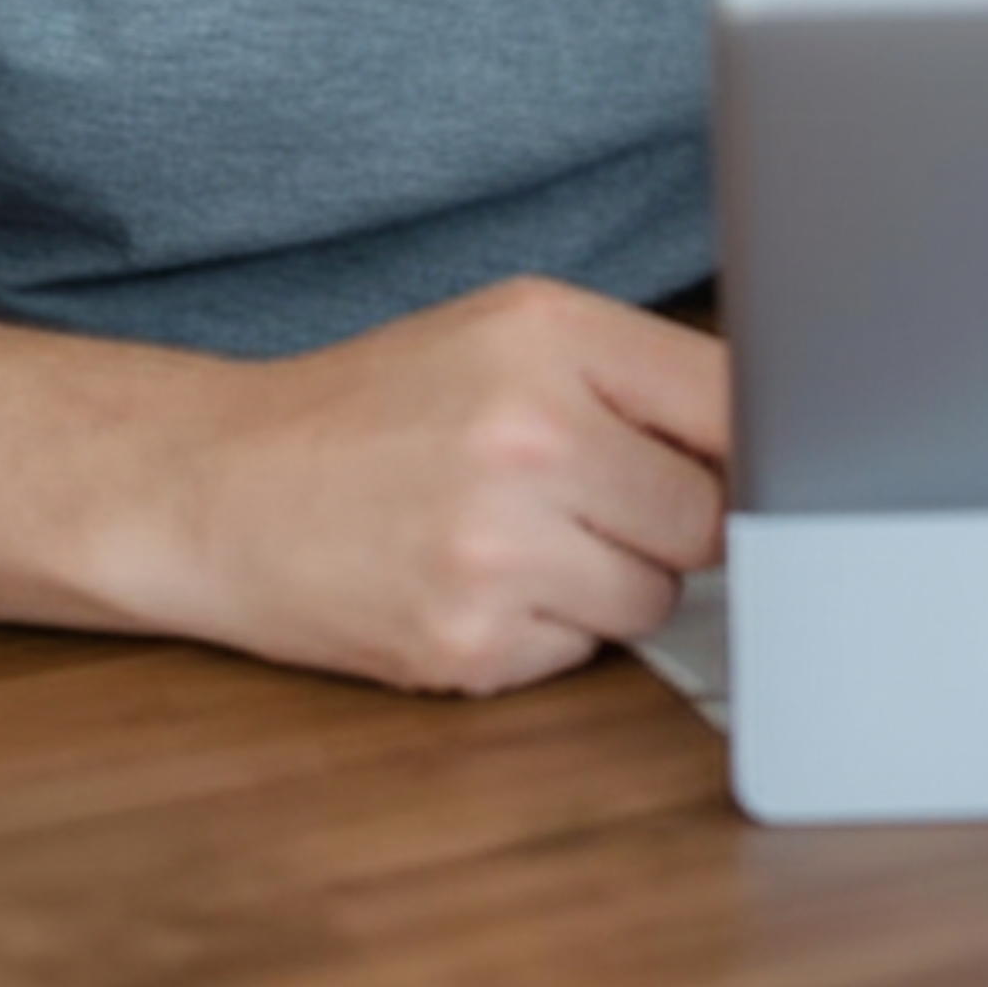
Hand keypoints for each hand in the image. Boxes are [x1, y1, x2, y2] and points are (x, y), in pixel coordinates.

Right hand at [133, 277, 728, 692]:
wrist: (219, 488)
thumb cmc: (376, 407)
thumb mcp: (505, 334)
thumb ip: (635, 371)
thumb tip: (769, 439)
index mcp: (549, 338)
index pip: (733, 403)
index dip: (746, 442)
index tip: (738, 458)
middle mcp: (529, 438)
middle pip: (707, 517)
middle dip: (666, 517)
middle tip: (588, 496)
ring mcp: (497, 551)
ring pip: (654, 596)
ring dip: (611, 579)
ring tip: (522, 535)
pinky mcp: (468, 645)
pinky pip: (582, 653)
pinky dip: (548, 629)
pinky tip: (479, 583)